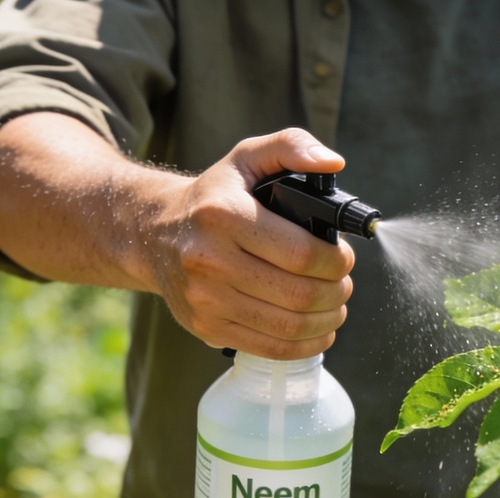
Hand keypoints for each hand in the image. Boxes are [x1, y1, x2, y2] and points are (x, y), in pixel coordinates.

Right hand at [150, 128, 356, 358]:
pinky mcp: (206, 328)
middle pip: (299, 294)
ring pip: (288, 325)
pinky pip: (270, 348)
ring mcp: (205, 300)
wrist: (155, 234)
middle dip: (337, 292)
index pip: (301, 252)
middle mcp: (209, 260)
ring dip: (327, 321)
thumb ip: (292, 146)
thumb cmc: (214, 197)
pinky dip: (305, 345)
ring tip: (335, 306)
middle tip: (343, 284)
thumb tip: (333, 162)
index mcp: (223, 215)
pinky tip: (318, 331)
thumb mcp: (246, 158)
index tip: (344, 258)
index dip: (337, 261)